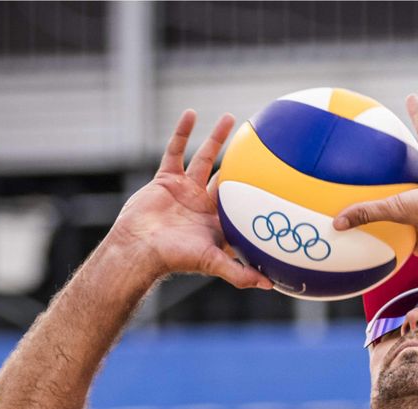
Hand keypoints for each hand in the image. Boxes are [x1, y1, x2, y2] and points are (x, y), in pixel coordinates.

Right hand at [108, 110, 270, 289]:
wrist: (139, 248)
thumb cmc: (175, 258)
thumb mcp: (212, 263)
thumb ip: (239, 273)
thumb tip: (270, 285)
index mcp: (219, 221)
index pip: (244, 204)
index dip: (259, 193)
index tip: (279, 179)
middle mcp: (205, 203)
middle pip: (229, 176)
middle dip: (244, 162)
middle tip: (261, 143)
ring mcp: (185, 189)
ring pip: (204, 158)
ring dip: (216, 138)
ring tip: (232, 118)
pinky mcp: (166, 179)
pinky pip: (175, 150)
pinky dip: (182, 132)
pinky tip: (192, 113)